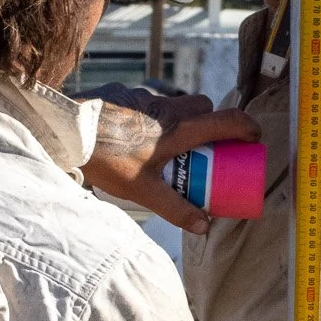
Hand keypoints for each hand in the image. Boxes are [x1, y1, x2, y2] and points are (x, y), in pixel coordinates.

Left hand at [84, 94, 260, 234]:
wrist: (67, 132)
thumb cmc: (107, 161)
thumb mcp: (144, 191)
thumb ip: (176, 208)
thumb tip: (205, 226)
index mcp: (178, 130)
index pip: (225, 121)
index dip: (247, 127)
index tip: (254, 139)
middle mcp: (166, 109)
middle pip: (203, 105)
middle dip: (211, 121)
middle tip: (205, 146)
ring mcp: (144, 98)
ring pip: (175, 102)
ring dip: (181, 118)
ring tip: (169, 144)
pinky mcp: (124, 94)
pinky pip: (149, 102)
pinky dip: (152, 116)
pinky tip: (136, 135)